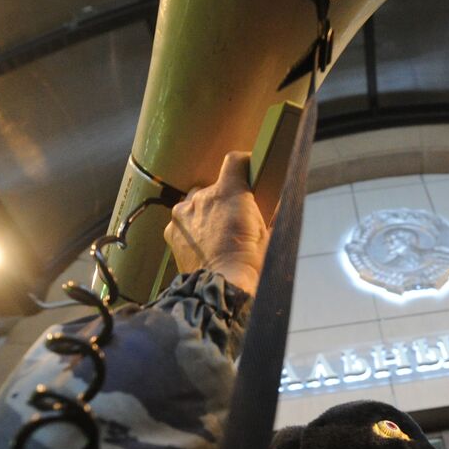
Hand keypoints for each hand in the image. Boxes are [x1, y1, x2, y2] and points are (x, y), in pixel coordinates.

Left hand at [164, 152, 268, 294]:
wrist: (220, 288)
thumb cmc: (249, 263)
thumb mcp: (267, 235)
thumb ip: (267, 212)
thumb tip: (276, 203)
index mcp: (229, 192)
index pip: (234, 161)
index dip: (242, 164)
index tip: (247, 173)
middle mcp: (201, 197)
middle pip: (214, 187)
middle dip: (224, 200)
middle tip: (234, 221)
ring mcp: (182, 214)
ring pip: (196, 205)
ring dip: (206, 214)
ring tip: (216, 236)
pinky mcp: (171, 232)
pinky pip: (183, 223)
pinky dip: (192, 230)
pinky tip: (202, 246)